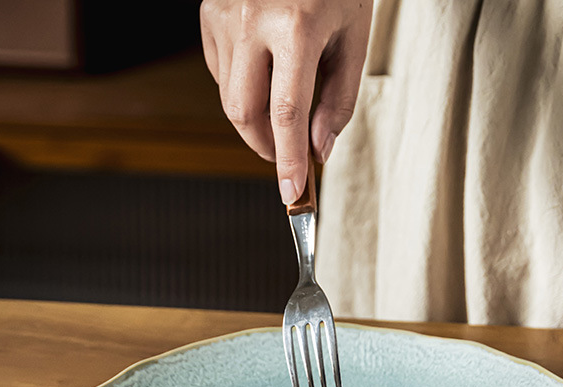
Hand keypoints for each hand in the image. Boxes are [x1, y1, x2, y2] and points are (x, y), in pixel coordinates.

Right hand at [200, 0, 371, 203]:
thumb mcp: (353, 38)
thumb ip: (339, 100)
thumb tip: (318, 149)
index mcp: (297, 25)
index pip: (287, 113)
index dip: (288, 160)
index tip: (291, 193)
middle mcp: (252, 18)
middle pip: (244, 113)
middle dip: (265, 147)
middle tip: (287, 157)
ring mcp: (224, 14)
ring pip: (229, 97)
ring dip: (256, 118)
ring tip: (283, 102)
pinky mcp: (209, 13)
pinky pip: (219, 71)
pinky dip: (242, 86)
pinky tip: (264, 69)